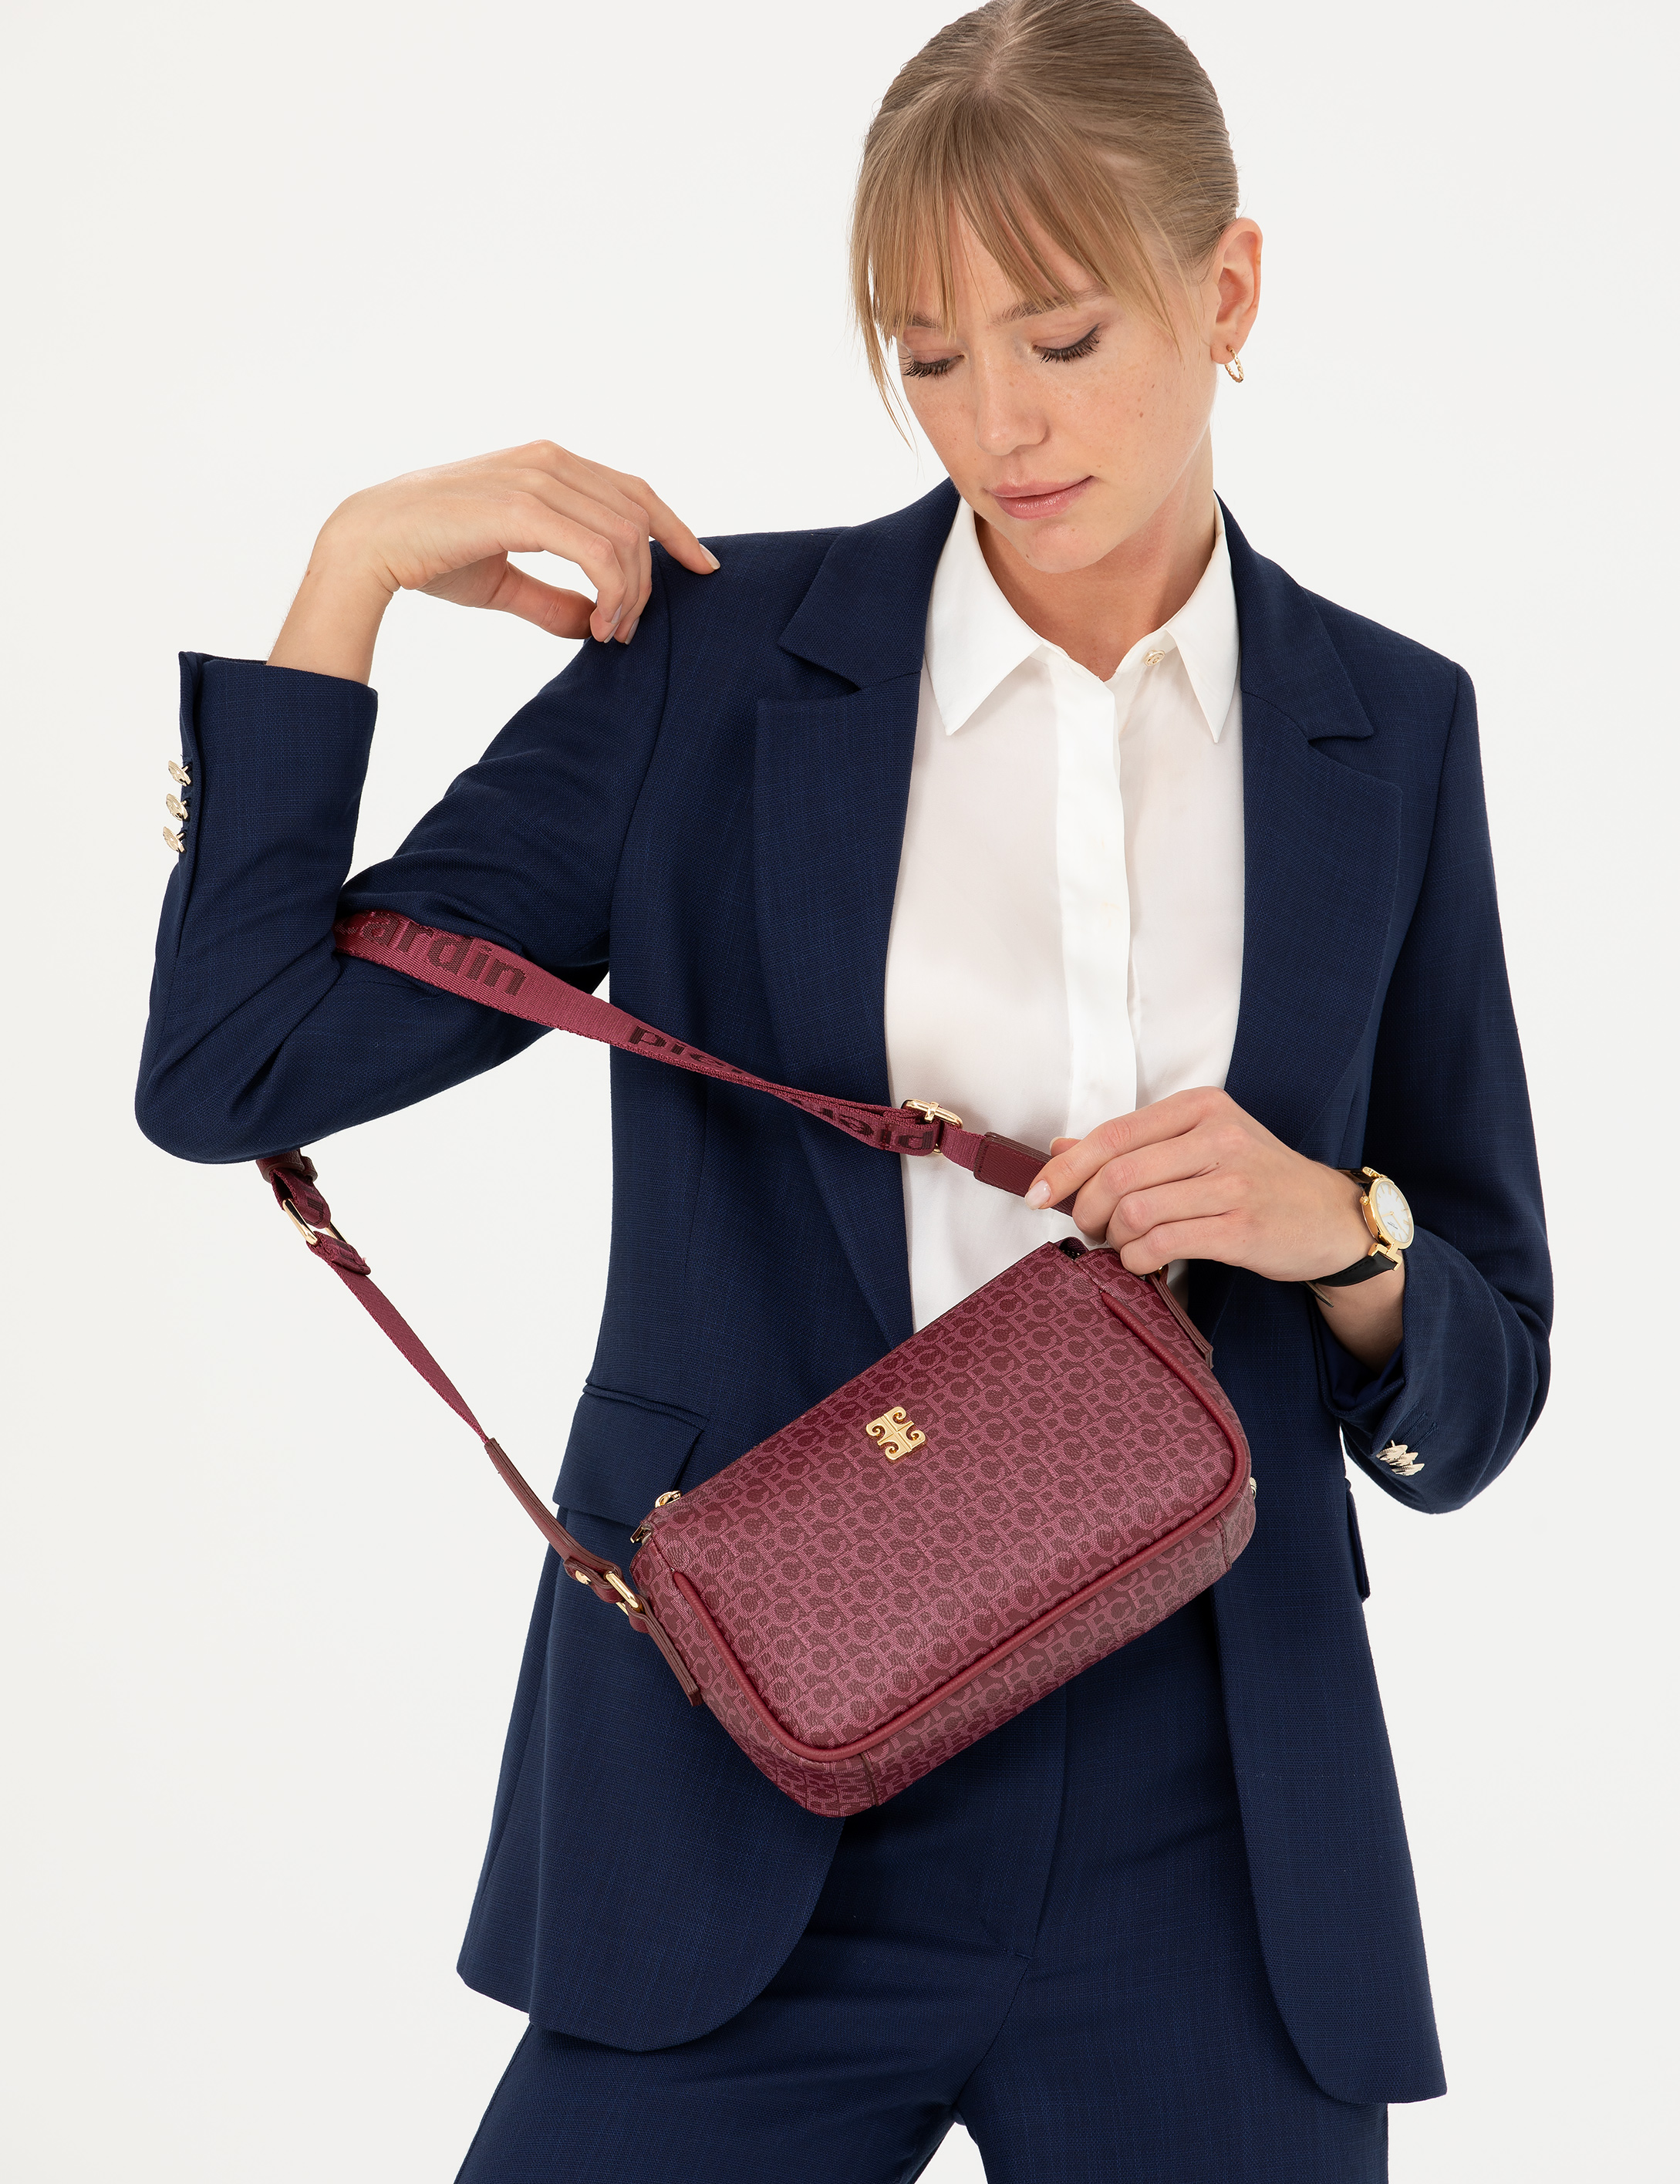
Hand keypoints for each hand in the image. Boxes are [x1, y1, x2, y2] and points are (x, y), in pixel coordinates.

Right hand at [268, 441, 716, 681]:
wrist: (369, 544)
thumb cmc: (431, 555)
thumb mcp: (506, 578)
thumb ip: (555, 597)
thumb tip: (597, 624)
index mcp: (548, 463)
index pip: (634, 491)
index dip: (675, 529)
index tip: (702, 567)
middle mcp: (549, 460)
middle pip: (638, 516)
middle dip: (649, 580)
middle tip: (629, 631)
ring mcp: (536, 478)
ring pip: (625, 536)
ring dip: (631, 594)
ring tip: (613, 634)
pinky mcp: (523, 507)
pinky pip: (599, 551)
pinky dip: (613, 593)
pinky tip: (601, 626)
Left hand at [1027, 1087, 1376, 1278]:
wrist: (1330, 1217)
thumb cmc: (1255, 1180)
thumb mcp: (1198, 1145)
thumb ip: (1132, 1146)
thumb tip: (1058, 1148)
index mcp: (1200, 1107)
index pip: (1111, 1135)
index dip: (1064, 1169)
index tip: (1036, 1195)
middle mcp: (1217, 1136)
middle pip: (1117, 1175)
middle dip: (1086, 1209)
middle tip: (1088, 1229)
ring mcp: (1233, 1182)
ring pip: (1136, 1211)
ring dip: (1113, 1238)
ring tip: (1120, 1245)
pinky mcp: (1242, 1228)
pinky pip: (1164, 1244)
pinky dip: (1138, 1259)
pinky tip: (1142, 1262)